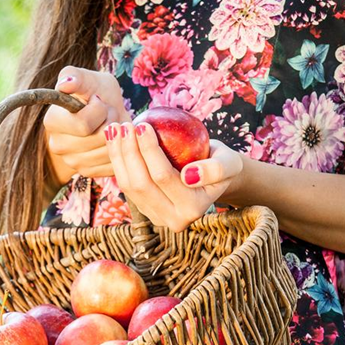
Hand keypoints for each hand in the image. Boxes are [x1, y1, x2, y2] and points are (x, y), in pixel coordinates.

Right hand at [43, 67, 131, 182]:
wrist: (101, 115)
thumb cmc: (94, 93)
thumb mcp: (88, 79)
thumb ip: (76, 76)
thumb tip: (65, 84)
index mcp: (52, 121)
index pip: (83, 124)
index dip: (99, 110)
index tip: (98, 100)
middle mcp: (57, 146)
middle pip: (98, 139)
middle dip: (111, 122)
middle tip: (108, 112)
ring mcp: (72, 162)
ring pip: (108, 152)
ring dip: (117, 136)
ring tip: (110, 124)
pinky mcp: (87, 172)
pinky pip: (113, 163)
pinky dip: (119, 150)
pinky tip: (113, 139)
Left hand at [104, 121, 242, 231]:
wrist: (212, 177)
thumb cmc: (221, 163)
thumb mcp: (230, 162)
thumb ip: (217, 169)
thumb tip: (189, 175)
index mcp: (192, 210)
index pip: (163, 177)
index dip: (149, 150)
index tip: (143, 125)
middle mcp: (172, 219)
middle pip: (141, 184)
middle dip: (128, 152)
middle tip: (125, 125)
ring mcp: (155, 217)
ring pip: (128, 186)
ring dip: (118, 156)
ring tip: (115, 129)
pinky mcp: (144, 209)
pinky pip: (125, 185)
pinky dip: (117, 161)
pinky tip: (114, 140)